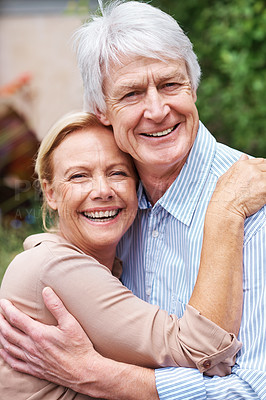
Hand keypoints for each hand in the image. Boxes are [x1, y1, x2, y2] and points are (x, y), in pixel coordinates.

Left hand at [0, 288, 157, 398]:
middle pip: (8, 332)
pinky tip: (3, 351)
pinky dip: (5, 356)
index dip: (8, 309)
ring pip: (8, 347)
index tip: (3, 302)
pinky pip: (14, 363)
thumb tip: (46, 290)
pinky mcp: (35, 370)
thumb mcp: (70, 322)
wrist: (83, 371)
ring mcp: (31, 360)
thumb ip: (57, 305)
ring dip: (1, 336)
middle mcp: (31, 347)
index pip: (16, 319)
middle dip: (1, 321)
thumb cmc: (79, 346)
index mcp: (38, 334)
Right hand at [211, 155, 265, 218]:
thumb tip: (244, 156)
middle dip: (265, 175)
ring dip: (265, 184)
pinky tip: (263, 196)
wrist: (225, 209)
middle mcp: (251, 169)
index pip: (260, 161)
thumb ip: (236, 166)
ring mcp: (259, 178)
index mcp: (242, 165)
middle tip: (261, 185)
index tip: (261, 176)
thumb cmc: (222, 196)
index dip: (262, 169)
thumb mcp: (225, 177)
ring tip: (261, 191)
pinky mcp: (265, 188)